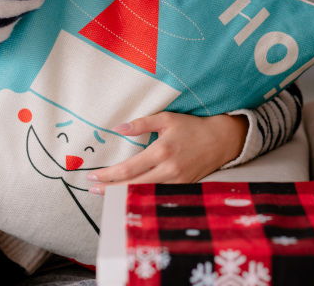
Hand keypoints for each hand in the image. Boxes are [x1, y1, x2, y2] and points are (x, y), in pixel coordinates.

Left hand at [86, 112, 247, 192]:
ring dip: (123, 195)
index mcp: (162, 151)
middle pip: (132, 185)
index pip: (128, 168)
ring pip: (144, 193)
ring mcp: (176, 181)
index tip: (92, 176)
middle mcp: (168, 169)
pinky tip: (130, 195)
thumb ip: (141, 124)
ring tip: (106, 194)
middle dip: (110, 189)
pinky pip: (157, 195)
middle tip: (92, 190)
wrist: (221, 140)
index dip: (108, 174)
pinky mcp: (182, 187)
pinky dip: (141, 196)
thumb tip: (117, 129)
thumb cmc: (192, 127)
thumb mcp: (167, 119)